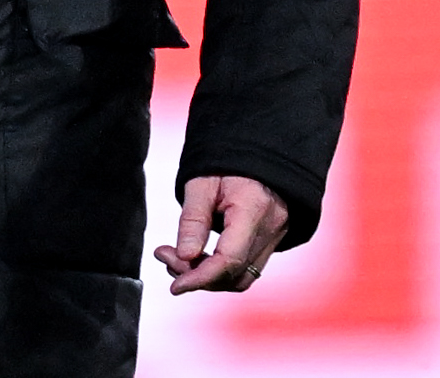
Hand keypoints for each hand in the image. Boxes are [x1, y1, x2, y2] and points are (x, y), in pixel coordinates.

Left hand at [154, 175, 289, 293]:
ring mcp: (275, 238)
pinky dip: (220, 270)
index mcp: (254, 209)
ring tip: (176, 259)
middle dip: (197, 275)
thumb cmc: (229, 162)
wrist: (262, 154)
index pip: (230, 259)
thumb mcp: (202, 182)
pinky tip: (197, 256)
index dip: (200, 277)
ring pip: (242, 277)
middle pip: (234, 274)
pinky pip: (246, 268)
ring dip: (208, 276)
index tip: (175, 286)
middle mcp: (270, 229)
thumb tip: (183, 256)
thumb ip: (193, 220)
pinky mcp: (271, 242)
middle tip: (165, 256)